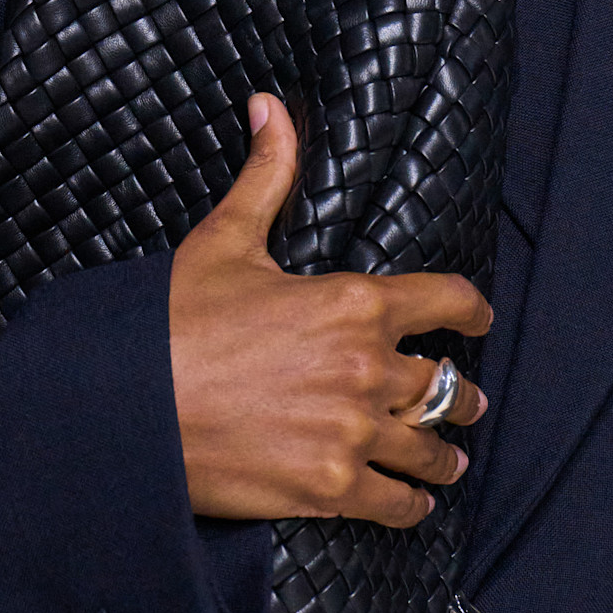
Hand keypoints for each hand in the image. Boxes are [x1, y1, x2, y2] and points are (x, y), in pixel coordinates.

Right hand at [168, 92, 491, 521]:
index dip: (469, 309)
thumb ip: (267, 175)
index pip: (444, 300)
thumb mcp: (228, 240)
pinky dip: (410, 504)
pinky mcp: (328, 487)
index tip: (480, 319)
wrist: (132, 408)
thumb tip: (271, 108)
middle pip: (440, 382)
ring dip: (444, 453)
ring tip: (452, 460)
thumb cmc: (178, 321)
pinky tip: (415, 503)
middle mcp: (366, 367)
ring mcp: (351, 431)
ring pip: (424, 445)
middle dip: (459, 392)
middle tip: (470, 400)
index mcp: (354, 302)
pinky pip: (392, 501)